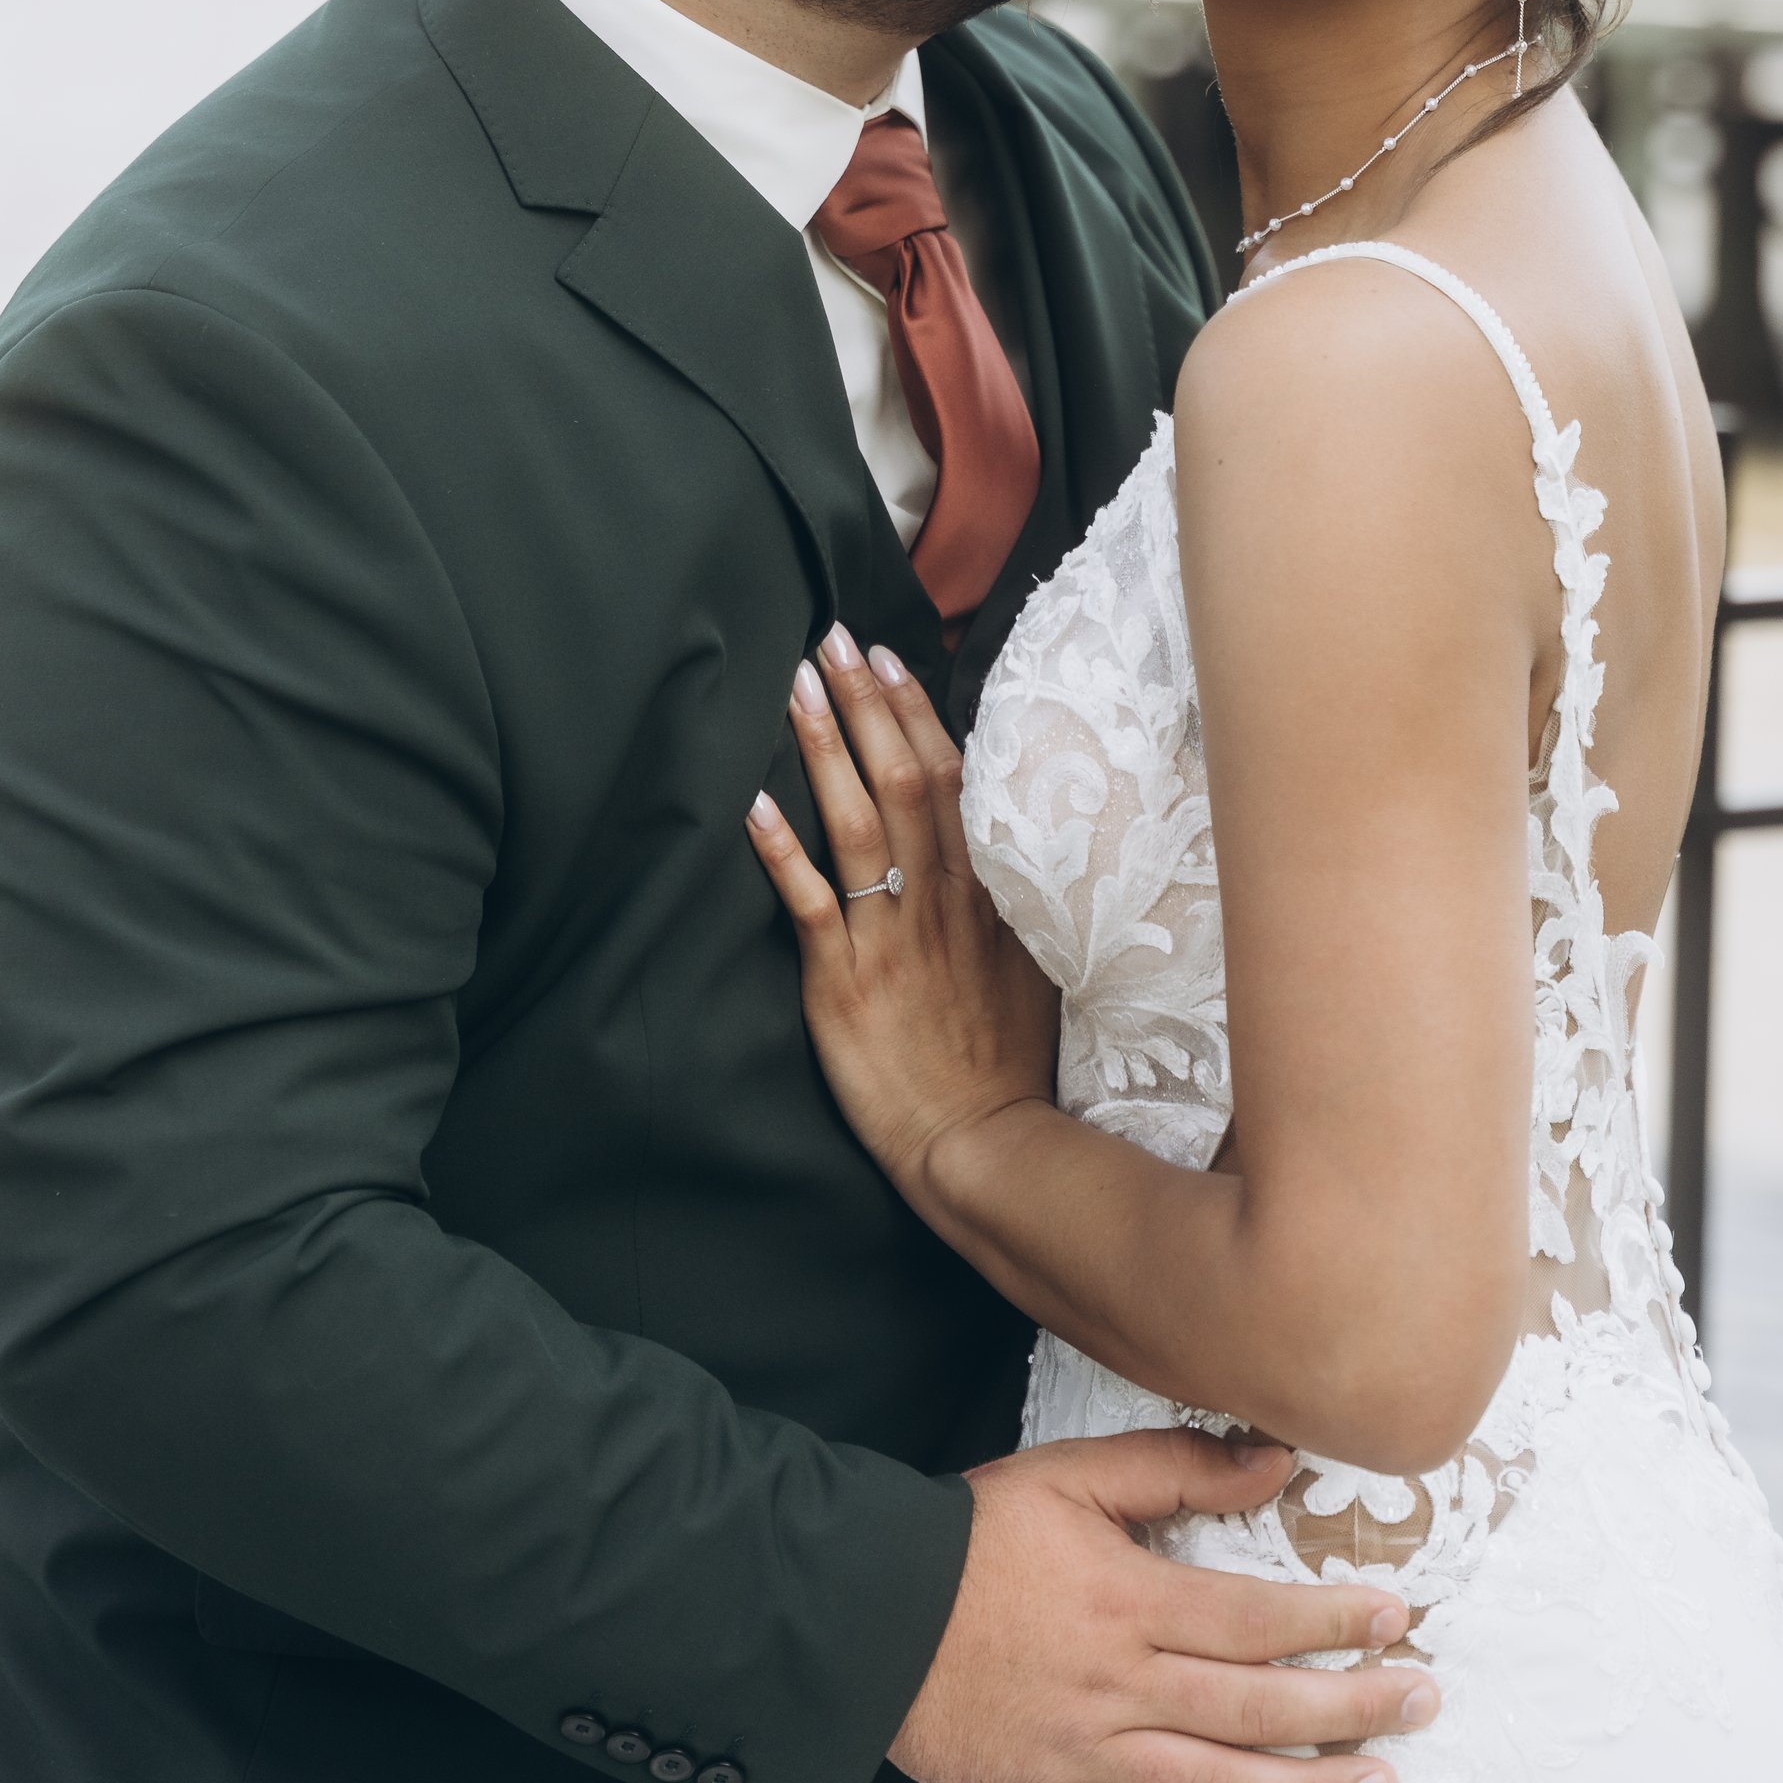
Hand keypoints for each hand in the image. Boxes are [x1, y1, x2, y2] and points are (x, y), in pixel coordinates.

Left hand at [748, 625, 1058, 1194]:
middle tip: (830, 638)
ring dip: (824, 749)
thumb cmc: (1004, 1062)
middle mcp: (941, 901)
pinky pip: (811, 905)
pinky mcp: (847, 983)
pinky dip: (781, 852)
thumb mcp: (1033, 966)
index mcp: (987, 893)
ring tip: (793, 687)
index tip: (887, 658)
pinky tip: (749, 806)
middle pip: (905, 779)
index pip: (952, 779)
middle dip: (864, 704)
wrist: (987, 1143)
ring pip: (859, 823)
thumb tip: (1003, 843)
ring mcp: (894, 938)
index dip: (915, 714)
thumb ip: (1012, 900)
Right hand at [893, 1429, 1438, 1782]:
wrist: (863, 1614)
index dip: (1334, 1622)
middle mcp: (1119, 1685)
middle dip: (1351, 1708)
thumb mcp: (1071, 1476)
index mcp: (1129, 1601)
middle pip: (1256, 1708)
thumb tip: (1274, 1460)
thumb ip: (1175, 1467)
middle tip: (1423, 1705)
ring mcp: (1085, 1751)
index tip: (1397, 1619)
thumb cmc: (971, 1537)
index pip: (1256, 1620)